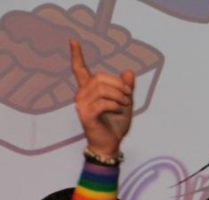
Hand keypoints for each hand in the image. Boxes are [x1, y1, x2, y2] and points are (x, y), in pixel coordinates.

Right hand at [70, 39, 133, 156]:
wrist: (111, 144)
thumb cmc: (115, 124)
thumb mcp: (125, 103)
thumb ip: (127, 88)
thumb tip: (129, 71)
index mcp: (89, 89)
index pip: (79, 69)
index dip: (76, 55)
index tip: (73, 41)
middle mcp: (82, 94)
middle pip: (99, 77)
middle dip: (118, 84)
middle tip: (129, 95)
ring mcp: (82, 104)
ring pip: (101, 89)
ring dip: (119, 95)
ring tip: (125, 104)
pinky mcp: (86, 114)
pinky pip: (102, 103)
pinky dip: (114, 105)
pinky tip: (119, 109)